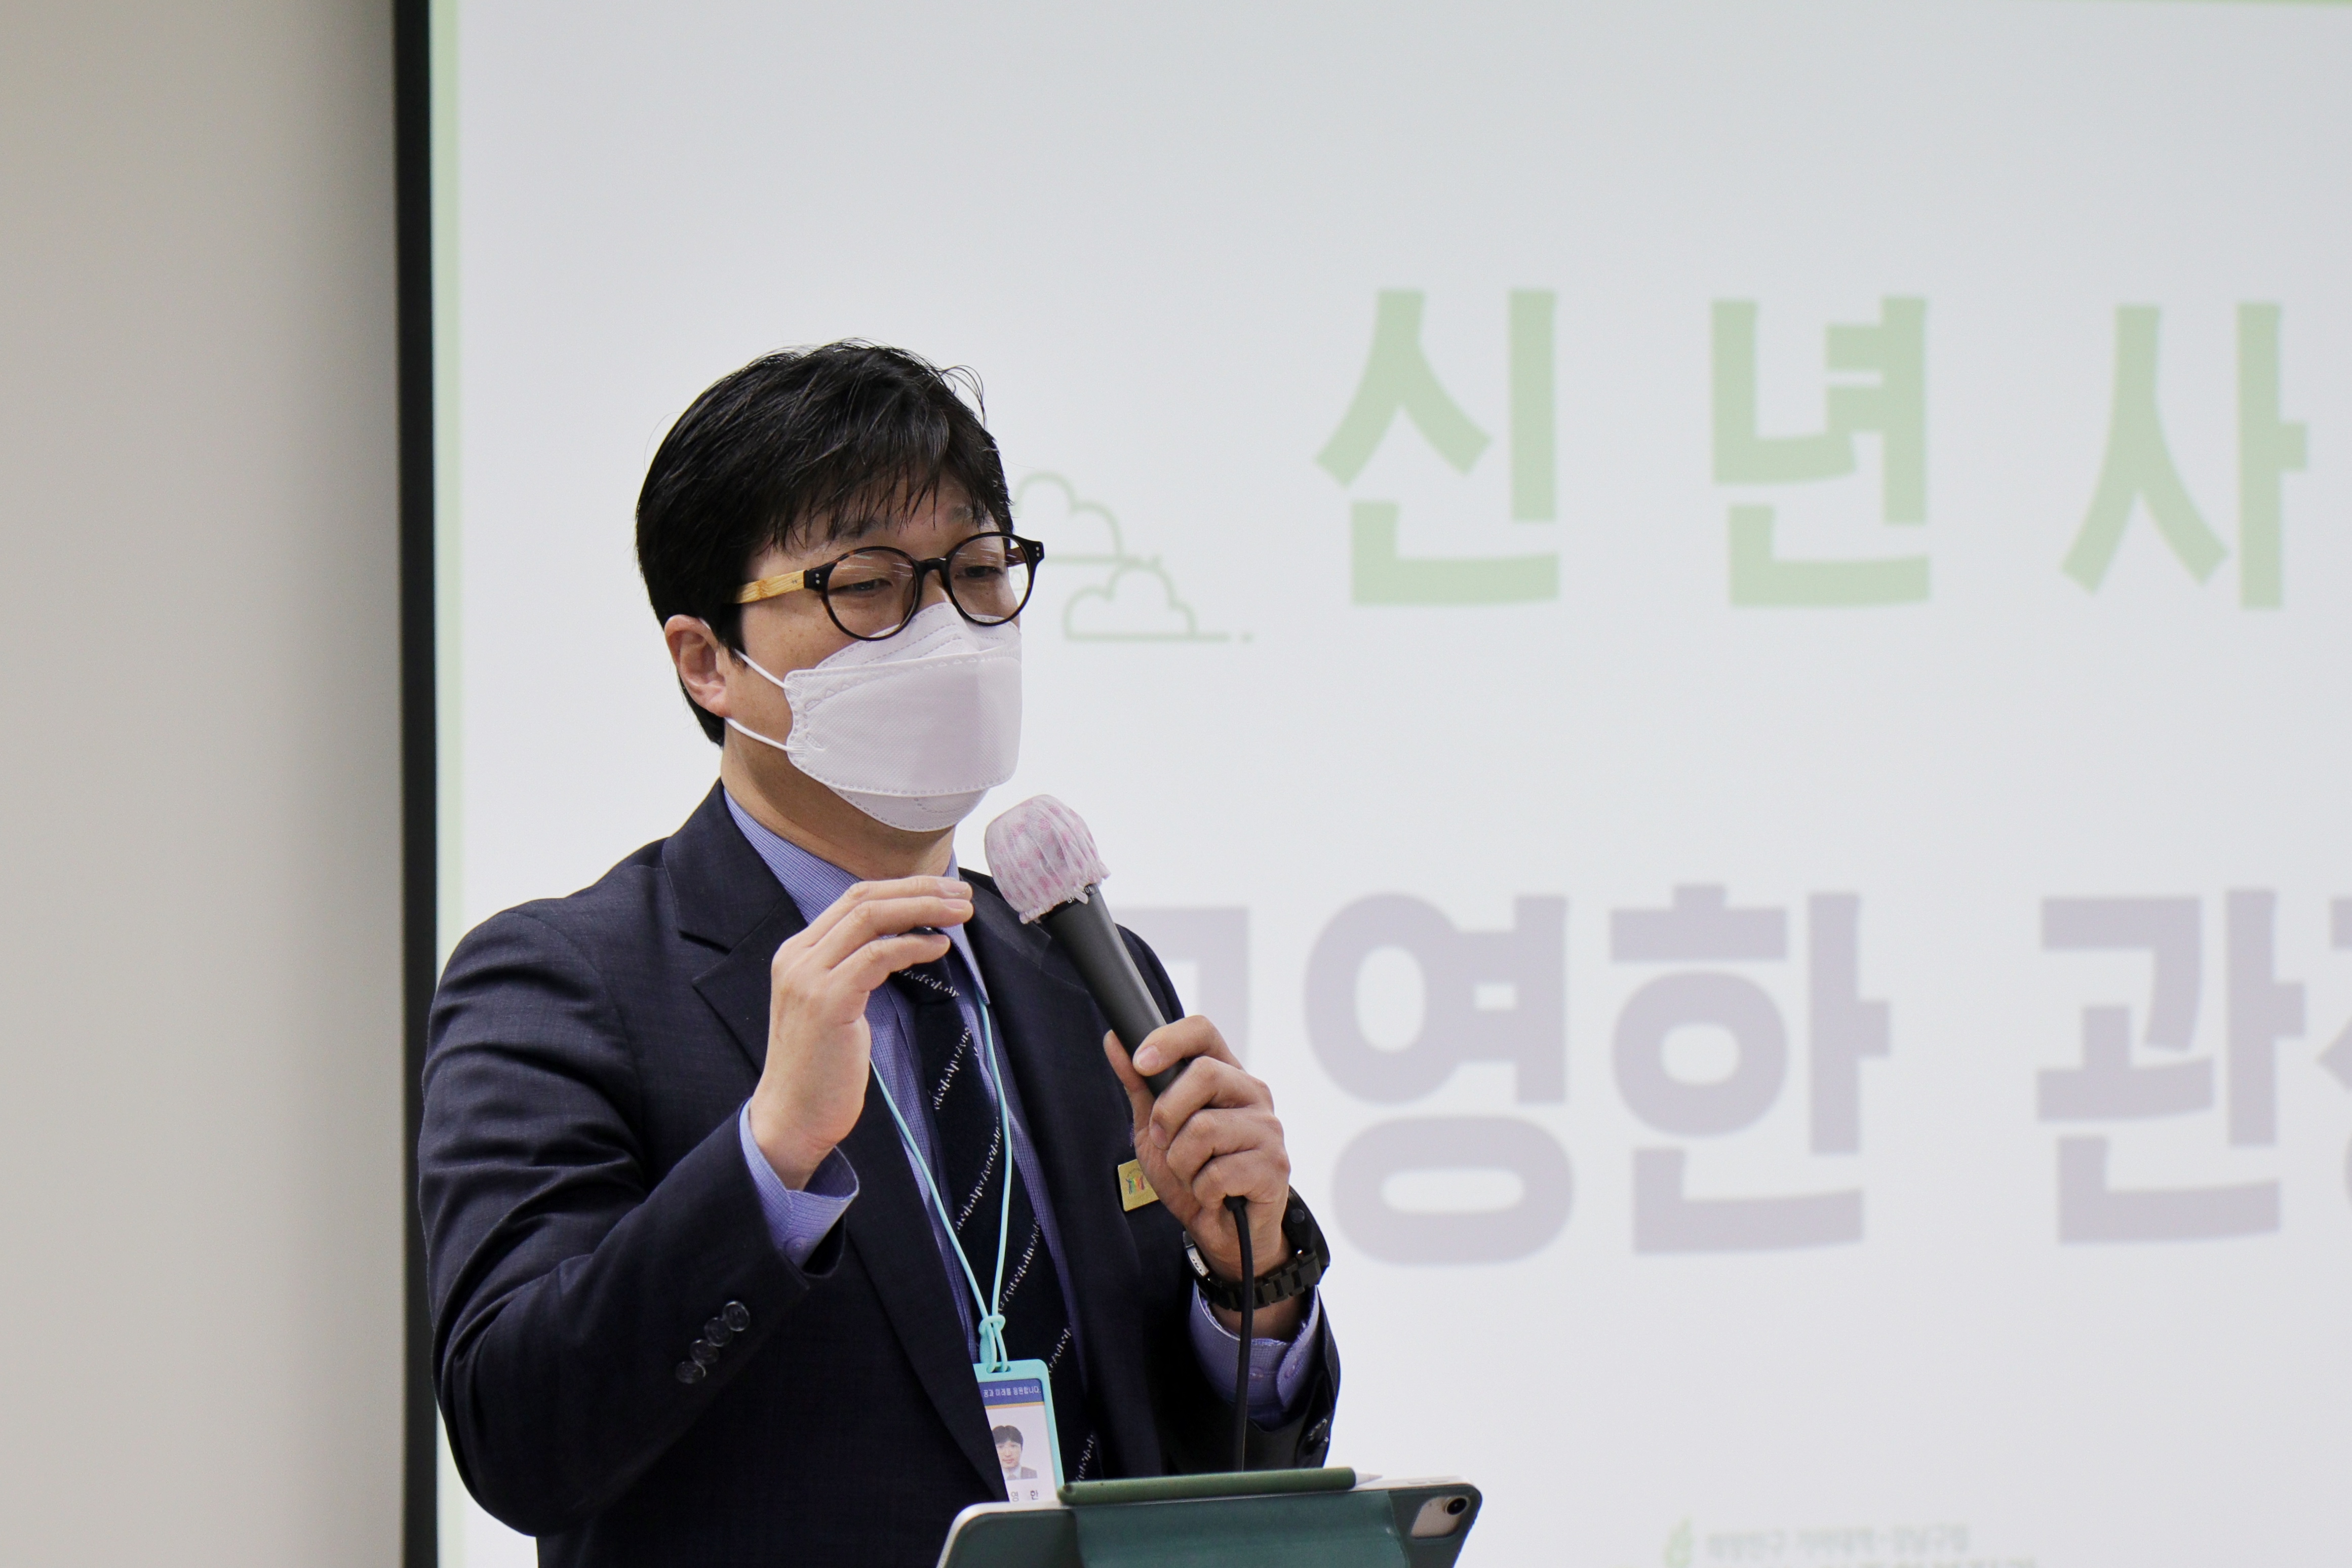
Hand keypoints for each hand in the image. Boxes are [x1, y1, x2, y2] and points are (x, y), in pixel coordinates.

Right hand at [748, 877, 971, 1187]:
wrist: (793, 1118)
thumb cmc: (822, 1068)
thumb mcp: (836, 1005)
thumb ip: (857, 968)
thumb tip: (906, 939)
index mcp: (799, 952)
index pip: (853, 899)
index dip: (903, 887)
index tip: (943, 889)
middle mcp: (798, 956)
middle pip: (864, 899)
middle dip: (919, 890)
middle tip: (961, 893)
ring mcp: (808, 977)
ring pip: (871, 918)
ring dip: (922, 910)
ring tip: (960, 913)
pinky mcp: (827, 1002)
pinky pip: (877, 956)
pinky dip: (913, 946)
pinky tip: (939, 948)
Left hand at [1103, 1017, 1301, 1335]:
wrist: (1223, 1233)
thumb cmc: (1192, 1174)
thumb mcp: (1155, 1128)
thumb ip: (1140, 1086)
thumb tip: (1115, 1041)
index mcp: (1225, 1076)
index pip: (1202, 1032)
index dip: (1168, 1040)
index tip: (1140, 1063)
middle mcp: (1253, 1094)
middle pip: (1204, 1074)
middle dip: (1167, 1114)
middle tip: (1166, 1142)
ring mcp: (1268, 1129)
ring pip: (1204, 1129)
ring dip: (1182, 1163)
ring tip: (1194, 1175)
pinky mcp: (1274, 1166)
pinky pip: (1218, 1173)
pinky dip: (1202, 1191)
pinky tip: (1213, 1196)